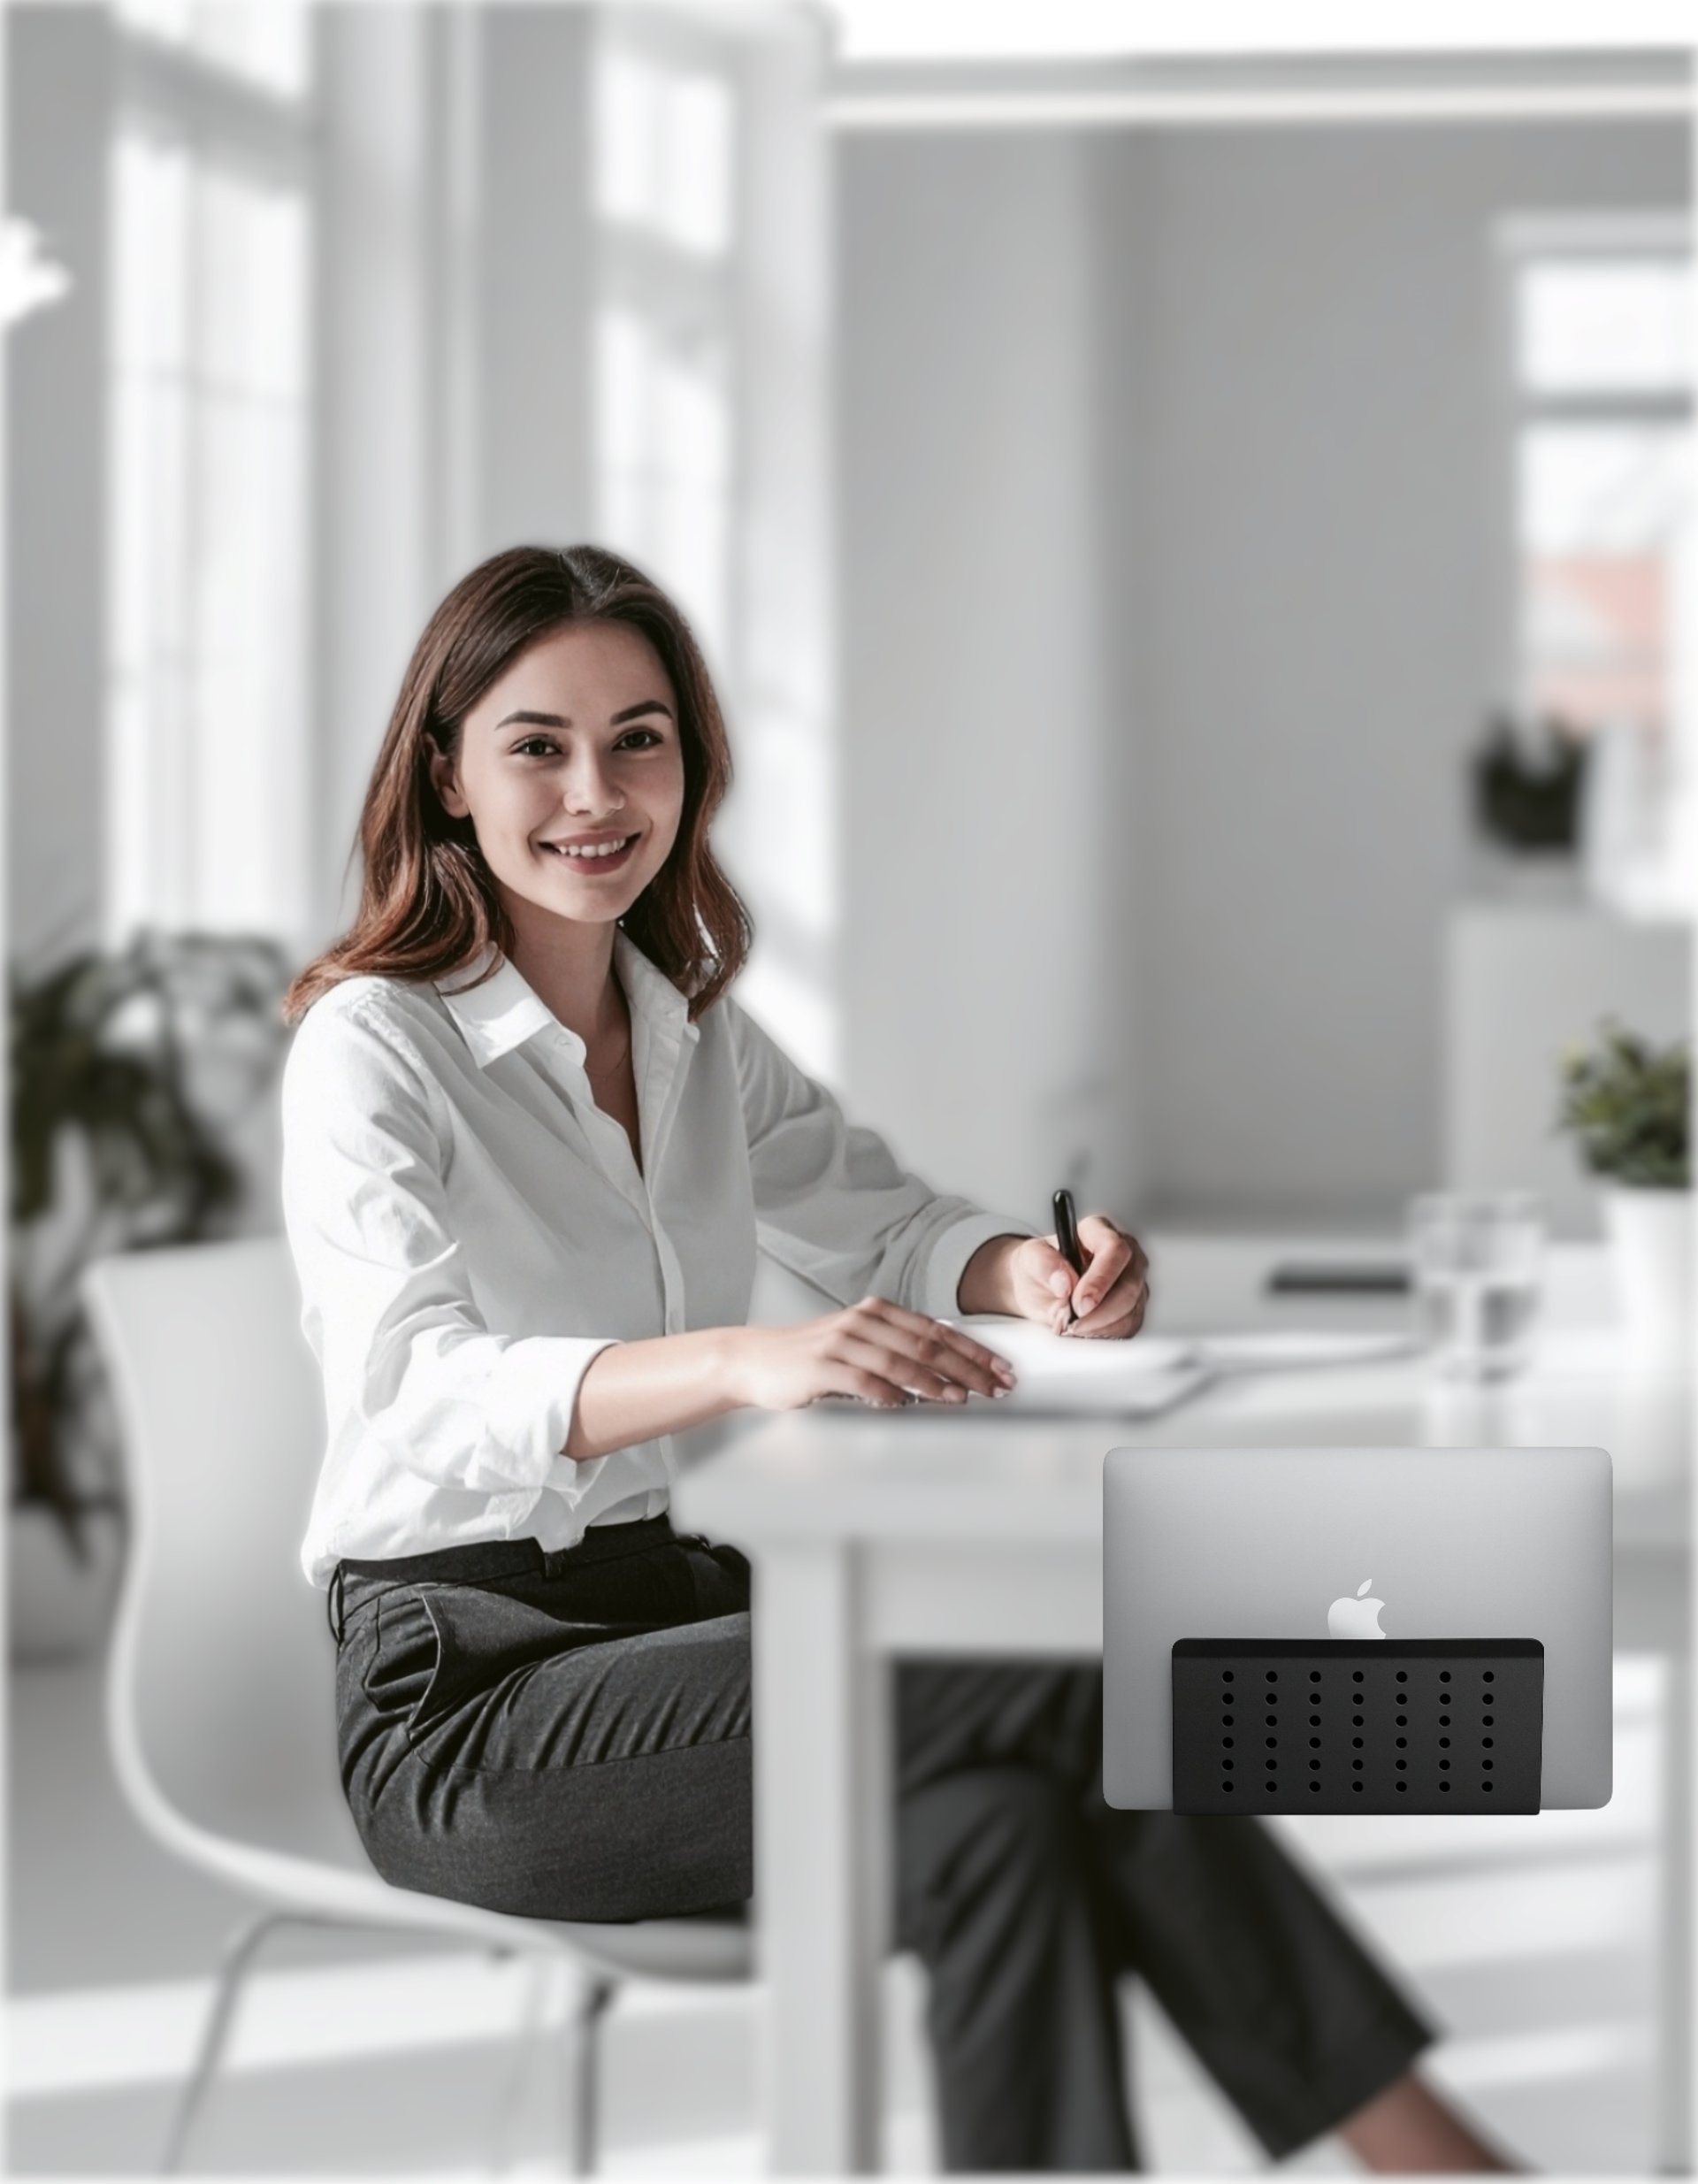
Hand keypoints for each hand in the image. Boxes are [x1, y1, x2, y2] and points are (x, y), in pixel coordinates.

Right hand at [725, 1297, 1017, 1410]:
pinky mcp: (821, 1366)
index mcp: (877, 1312)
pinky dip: (888, 1393)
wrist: (756, 1360)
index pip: (937, 1330)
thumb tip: (948, 1367)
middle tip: (994, 1387)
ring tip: (960, 1398)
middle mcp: (863, 1321)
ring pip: (899, 1361)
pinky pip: (862, 1380)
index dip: (973, 1350)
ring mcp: (841, 1342)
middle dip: (967, 1368)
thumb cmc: (811, 1356)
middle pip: (926, 1344)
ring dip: (934, 1382)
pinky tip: (906, 1404)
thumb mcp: (859, 1343)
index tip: (1000, 1369)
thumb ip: (897, 1349)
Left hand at [1005, 1217, 1149, 1338]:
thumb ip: (1045, 1265)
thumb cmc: (1039, 1266)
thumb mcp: (1030, 1258)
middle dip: (1101, 1311)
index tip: (1080, 1303)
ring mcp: (1130, 1281)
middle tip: (1074, 1322)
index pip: (1114, 1250)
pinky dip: (1105, 1333)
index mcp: (1099, 1232)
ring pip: (1131, 1309)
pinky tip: (1085, 1330)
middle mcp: (1121, 1255)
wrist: (1039, 1286)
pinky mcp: (1131, 1306)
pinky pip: (1128, 1325)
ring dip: (1101, 1325)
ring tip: (1073, 1326)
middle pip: (1129, 1285)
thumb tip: (1064, 1282)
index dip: (1100, 1280)